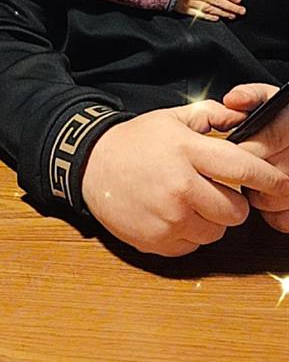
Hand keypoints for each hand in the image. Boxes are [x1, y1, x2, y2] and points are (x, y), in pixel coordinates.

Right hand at [81, 99, 288, 255]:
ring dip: (211, 219)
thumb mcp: (171, 118)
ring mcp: (169, 217)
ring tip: (188, 201)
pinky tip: (171, 214)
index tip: (282, 183)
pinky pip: (193, 245)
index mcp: (187, 152)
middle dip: (233, 203)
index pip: (242, 169)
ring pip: (217, 231)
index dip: (269, 179)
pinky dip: (189, 233)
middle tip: (215, 191)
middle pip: (236, 211)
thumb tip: (242, 118)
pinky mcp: (158, 240)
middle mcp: (181, 187)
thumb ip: (210, 116)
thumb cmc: (134, 141)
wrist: (90, 165)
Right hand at [175, 0, 245, 20]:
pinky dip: (208, 17)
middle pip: (217, 1)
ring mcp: (190, 2)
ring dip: (222, 13)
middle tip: (242, 11)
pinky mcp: (182, 9)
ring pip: (210, 9)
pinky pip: (198, 14)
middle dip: (230, 6)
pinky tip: (216, 19)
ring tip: (232, 16)